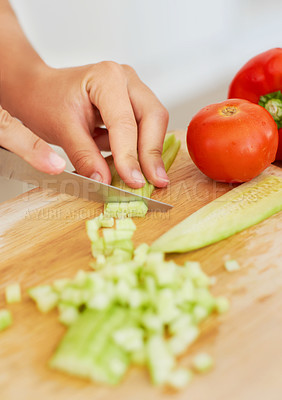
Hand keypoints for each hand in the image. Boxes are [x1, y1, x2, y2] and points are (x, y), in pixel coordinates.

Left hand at [9, 62, 168, 188]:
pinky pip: (145, 128)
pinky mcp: (134, 103)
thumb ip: (84, 156)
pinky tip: (125, 161)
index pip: (125, 123)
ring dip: (146, 152)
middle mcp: (126, 78)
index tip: (134, 182)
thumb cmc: (46, 102)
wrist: (39, 91)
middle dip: (151, 153)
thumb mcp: (61, 131)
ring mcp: (133, 89)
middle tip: (155, 182)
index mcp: (106, 78)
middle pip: (153, 117)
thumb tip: (104, 181)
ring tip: (132, 172)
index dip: (130, 156)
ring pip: (154, 123)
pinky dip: (138, 149)